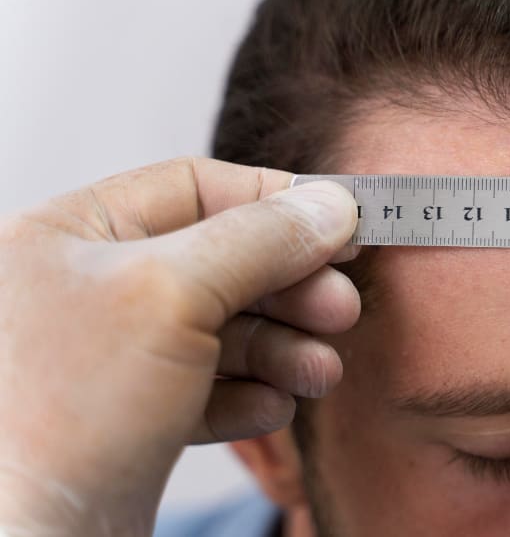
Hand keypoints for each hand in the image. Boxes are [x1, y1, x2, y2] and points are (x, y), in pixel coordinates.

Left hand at [0, 158, 359, 535]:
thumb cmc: (69, 412)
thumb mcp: (174, 294)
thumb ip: (260, 240)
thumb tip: (332, 205)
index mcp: (72, 234)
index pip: (196, 188)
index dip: (277, 202)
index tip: (343, 223)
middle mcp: (89, 288)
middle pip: (221, 261)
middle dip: (290, 288)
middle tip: (343, 310)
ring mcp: (110, 356)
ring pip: (222, 329)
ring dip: (283, 348)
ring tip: (320, 372)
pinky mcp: (130, 417)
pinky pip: (207, 387)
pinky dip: (250, 394)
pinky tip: (272, 408)